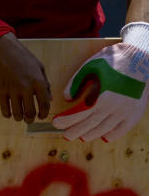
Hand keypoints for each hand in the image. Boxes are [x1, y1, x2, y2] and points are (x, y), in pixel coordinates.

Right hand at [0, 33, 50, 122]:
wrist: (4, 50)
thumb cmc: (23, 57)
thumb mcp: (39, 68)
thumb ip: (45, 84)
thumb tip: (48, 100)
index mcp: (38, 81)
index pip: (44, 103)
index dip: (44, 113)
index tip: (42, 116)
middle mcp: (26, 88)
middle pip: (30, 112)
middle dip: (31, 119)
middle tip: (30, 119)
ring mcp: (12, 90)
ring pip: (17, 113)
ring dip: (20, 118)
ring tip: (20, 117)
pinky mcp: (0, 91)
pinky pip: (4, 109)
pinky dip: (8, 114)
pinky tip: (10, 113)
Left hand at [52, 23, 148, 141]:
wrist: (141, 60)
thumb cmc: (113, 61)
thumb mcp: (91, 66)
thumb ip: (76, 82)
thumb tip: (67, 98)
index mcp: (101, 96)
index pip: (78, 114)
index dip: (65, 121)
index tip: (56, 123)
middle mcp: (113, 107)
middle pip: (89, 126)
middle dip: (74, 132)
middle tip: (65, 134)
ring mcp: (125, 112)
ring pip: (103, 130)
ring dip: (89, 135)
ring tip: (80, 136)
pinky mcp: (134, 114)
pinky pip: (120, 131)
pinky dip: (110, 136)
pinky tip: (102, 136)